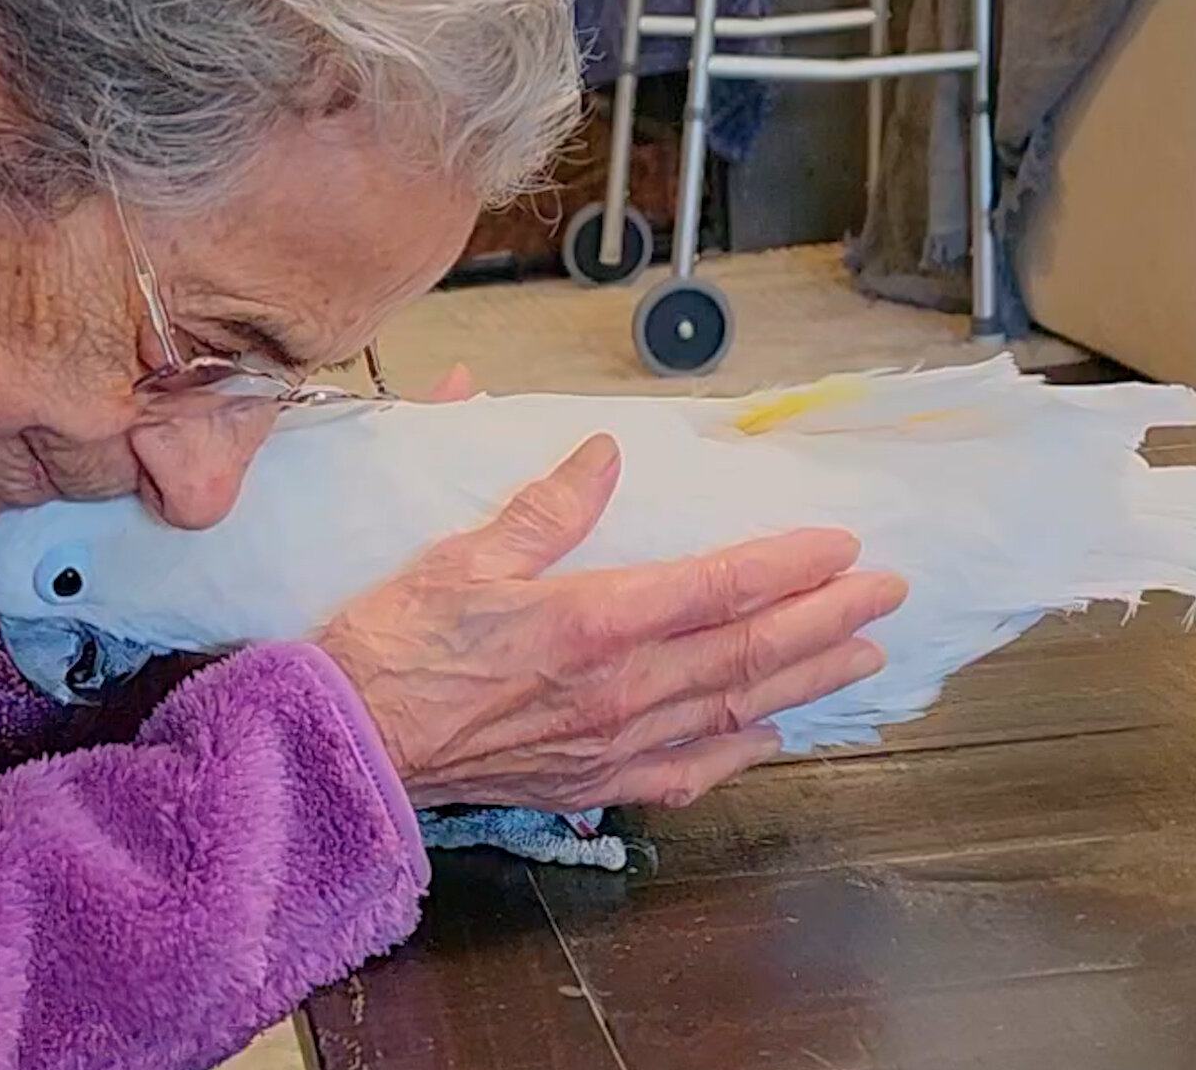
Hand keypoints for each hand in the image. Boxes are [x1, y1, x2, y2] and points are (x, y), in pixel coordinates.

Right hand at [315, 433, 908, 812]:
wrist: (349, 742)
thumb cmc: (396, 644)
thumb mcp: (465, 554)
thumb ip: (547, 506)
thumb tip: (605, 452)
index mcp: (593, 620)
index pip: (720, 586)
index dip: (789, 563)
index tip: (840, 544)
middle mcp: (620, 688)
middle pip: (748, 649)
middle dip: (827, 619)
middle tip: (887, 594)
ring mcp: (612, 744)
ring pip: (734, 710)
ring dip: (805, 681)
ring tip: (860, 658)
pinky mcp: (590, 784)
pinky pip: (687, 773)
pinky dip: (737, 752)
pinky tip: (770, 736)